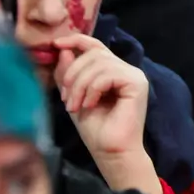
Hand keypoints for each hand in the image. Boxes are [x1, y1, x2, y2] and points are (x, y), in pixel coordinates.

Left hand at [53, 33, 148, 158]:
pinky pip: (107, 74)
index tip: (55, 44)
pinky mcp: (137, 83)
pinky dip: (92, 89)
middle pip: (93, 54)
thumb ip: (68, 74)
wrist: (111, 153)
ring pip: (98, 63)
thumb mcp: (74, 97)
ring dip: (79, 85)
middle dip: (73, 74)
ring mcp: (134, 75)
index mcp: (113, 71)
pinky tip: (89, 105)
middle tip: (65, 99)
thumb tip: (65, 50)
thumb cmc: (95, 130)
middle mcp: (126, 69)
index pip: (95, 46)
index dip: (75, 40)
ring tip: (74, 106)